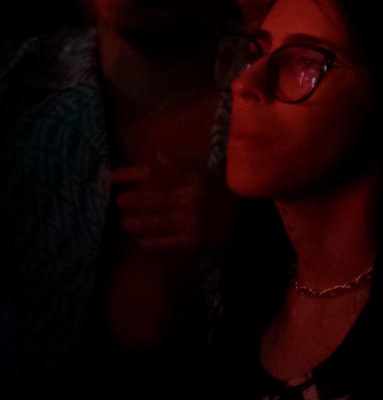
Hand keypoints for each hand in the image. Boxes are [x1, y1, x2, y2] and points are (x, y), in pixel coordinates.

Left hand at [111, 152, 231, 252]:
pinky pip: (161, 243)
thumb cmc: (225, 193)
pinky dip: (148, 241)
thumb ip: (180, 164)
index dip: (129, 175)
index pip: (153, 172)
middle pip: (145, 199)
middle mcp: (189, 197)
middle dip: (127, 201)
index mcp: (192, 176)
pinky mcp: (192, 241)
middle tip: (120, 203)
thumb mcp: (207, 172)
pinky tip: (142, 239)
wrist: (253, 220)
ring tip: (127, 222)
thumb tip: (156, 156)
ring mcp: (190, 220)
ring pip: (149, 223)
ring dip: (133, 223)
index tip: (113, 178)